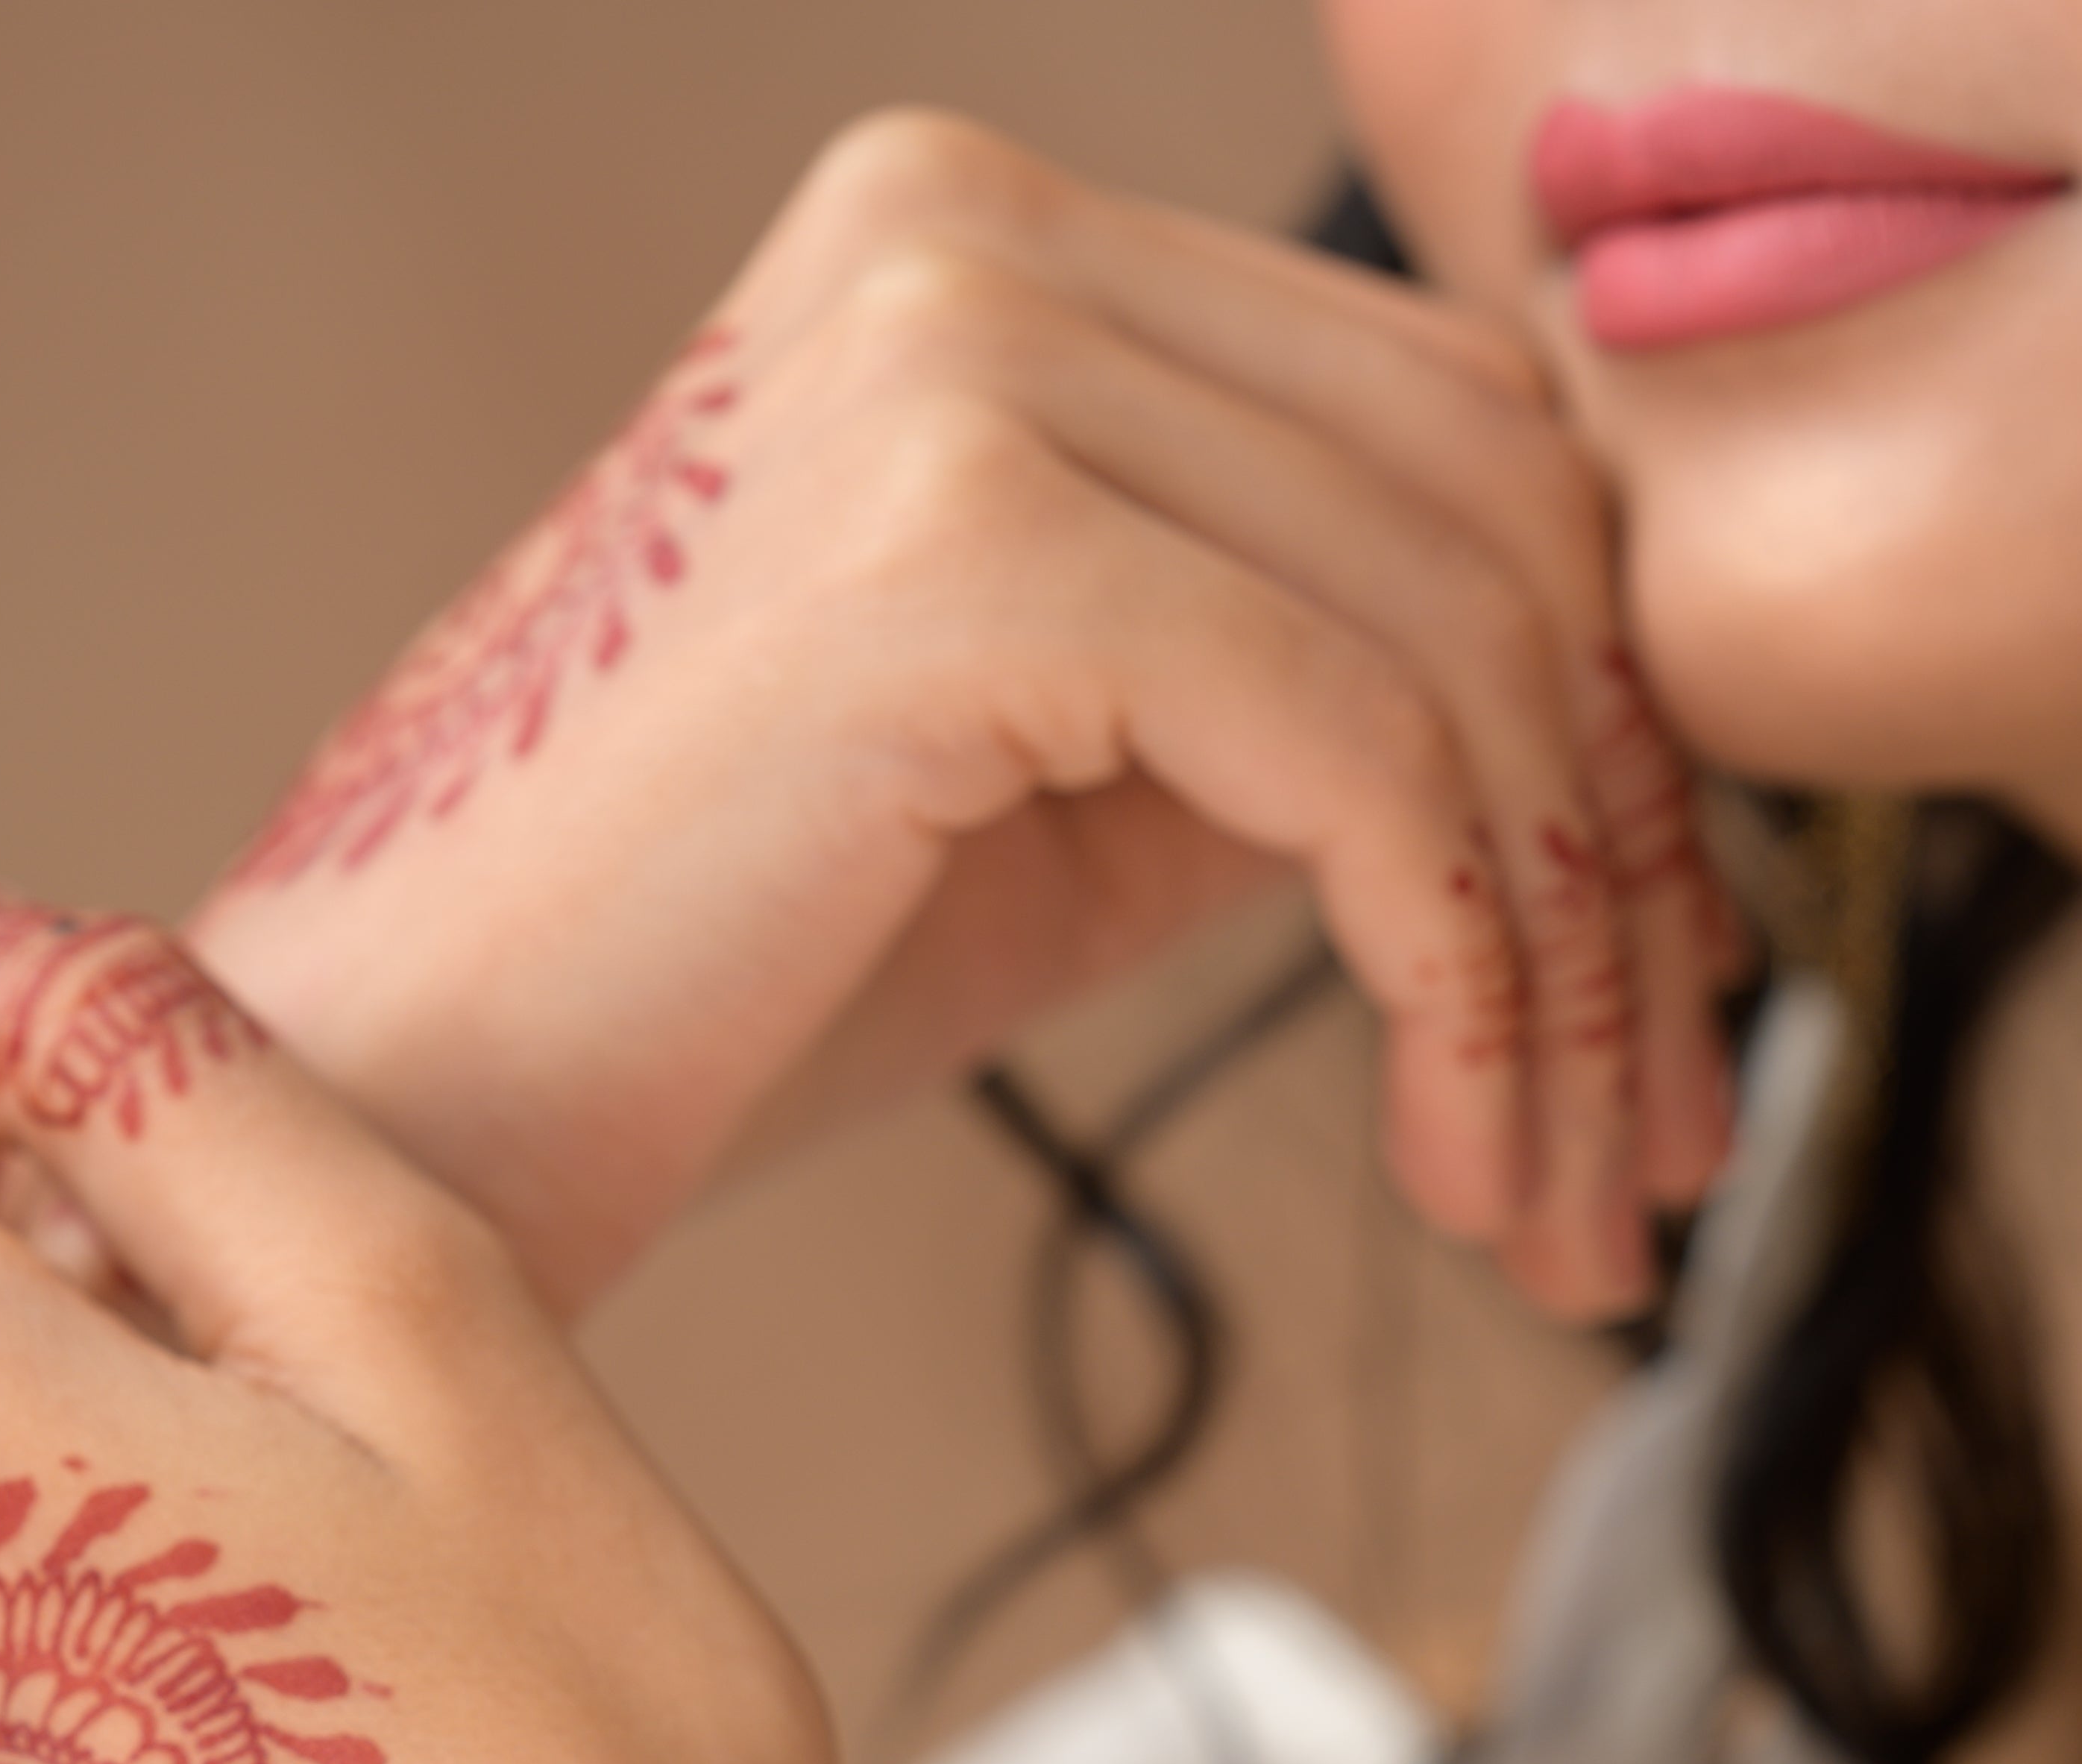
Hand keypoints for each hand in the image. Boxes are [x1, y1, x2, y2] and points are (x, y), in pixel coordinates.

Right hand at [185, 114, 1739, 1320]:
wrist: (408, 1103)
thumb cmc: (713, 976)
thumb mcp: (1074, 785)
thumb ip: (1290, 686)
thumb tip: (1594, 752)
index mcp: (991, 242)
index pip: (1451, 435)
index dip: (1618, 722)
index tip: (1674, 993)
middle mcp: (973, 234)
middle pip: (1501, 525)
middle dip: (1628, 873)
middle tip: (1656, 1150)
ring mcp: (958, 363)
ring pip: (1463, 656)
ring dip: (1565, 982)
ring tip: (1564, 1212)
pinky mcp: (964, 554)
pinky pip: (1362, 760)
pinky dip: (1465, 984)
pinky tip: (1459, 1158)